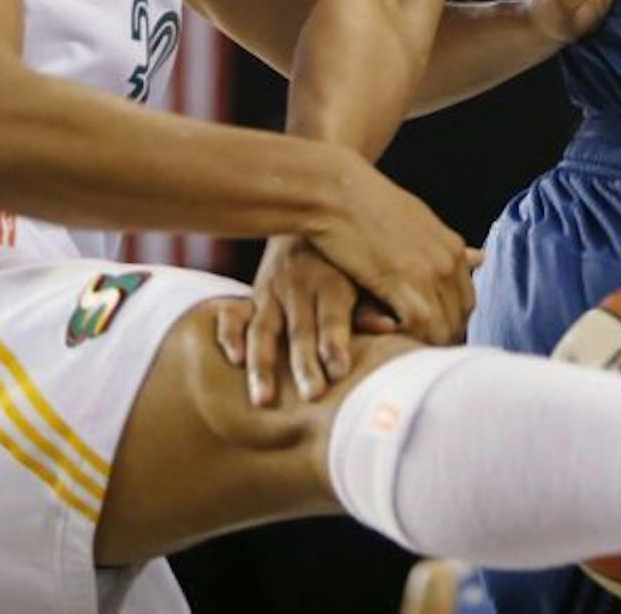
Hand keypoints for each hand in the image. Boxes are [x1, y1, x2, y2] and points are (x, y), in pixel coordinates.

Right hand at [219, 235, 401, 405]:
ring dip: (262, 366)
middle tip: (312, 396)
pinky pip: (232, 315)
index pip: (332, 319)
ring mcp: (271, 293)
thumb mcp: (362, 276)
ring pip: (264, 331)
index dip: (335, 344)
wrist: (305, 219)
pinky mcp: (251, 297)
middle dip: (304, 365)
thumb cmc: (344, 261)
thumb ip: (371, 305)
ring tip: (262, 401)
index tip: (339, 372)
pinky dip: (230, 335)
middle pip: (300, 331)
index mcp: (333, 284)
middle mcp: (299, 288)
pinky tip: (233, 359)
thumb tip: (390, 328)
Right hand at [307, 152, 477, 346]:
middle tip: (414, 351)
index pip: (465, 301)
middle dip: (439, 337)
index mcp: (452, 248)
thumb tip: (480, 258)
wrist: (339, 192)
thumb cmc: (366, 206)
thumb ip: (443, 248)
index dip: (448, 323)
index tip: (427, 336)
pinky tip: (387, 336)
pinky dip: (406, 337)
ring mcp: (430, 271)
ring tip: (400, 350)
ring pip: (442, 327)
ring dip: (423, 342)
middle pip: (459, 317)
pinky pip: (418, 326)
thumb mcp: (415, 223)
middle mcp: (449, 261)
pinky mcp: (404, 281)